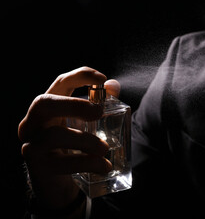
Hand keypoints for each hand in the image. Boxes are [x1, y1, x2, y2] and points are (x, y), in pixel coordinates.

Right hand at [18, 67, 119, 211]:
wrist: (57, 186)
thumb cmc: (73, 149)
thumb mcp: (85, 125)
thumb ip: (99, 104)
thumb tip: (114, 86)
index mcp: (48, 108)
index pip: (60, 83)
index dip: (80, 76)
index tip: (103, 78)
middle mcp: (33, 123)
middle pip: (44, 103)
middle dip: (74, 104)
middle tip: (98, 112)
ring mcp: (32, 145)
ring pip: (54, 135)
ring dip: (86, 140)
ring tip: (104, 149)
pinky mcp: (39, 169)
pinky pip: (62, 163)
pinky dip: (88, 163)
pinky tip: (104, 167)